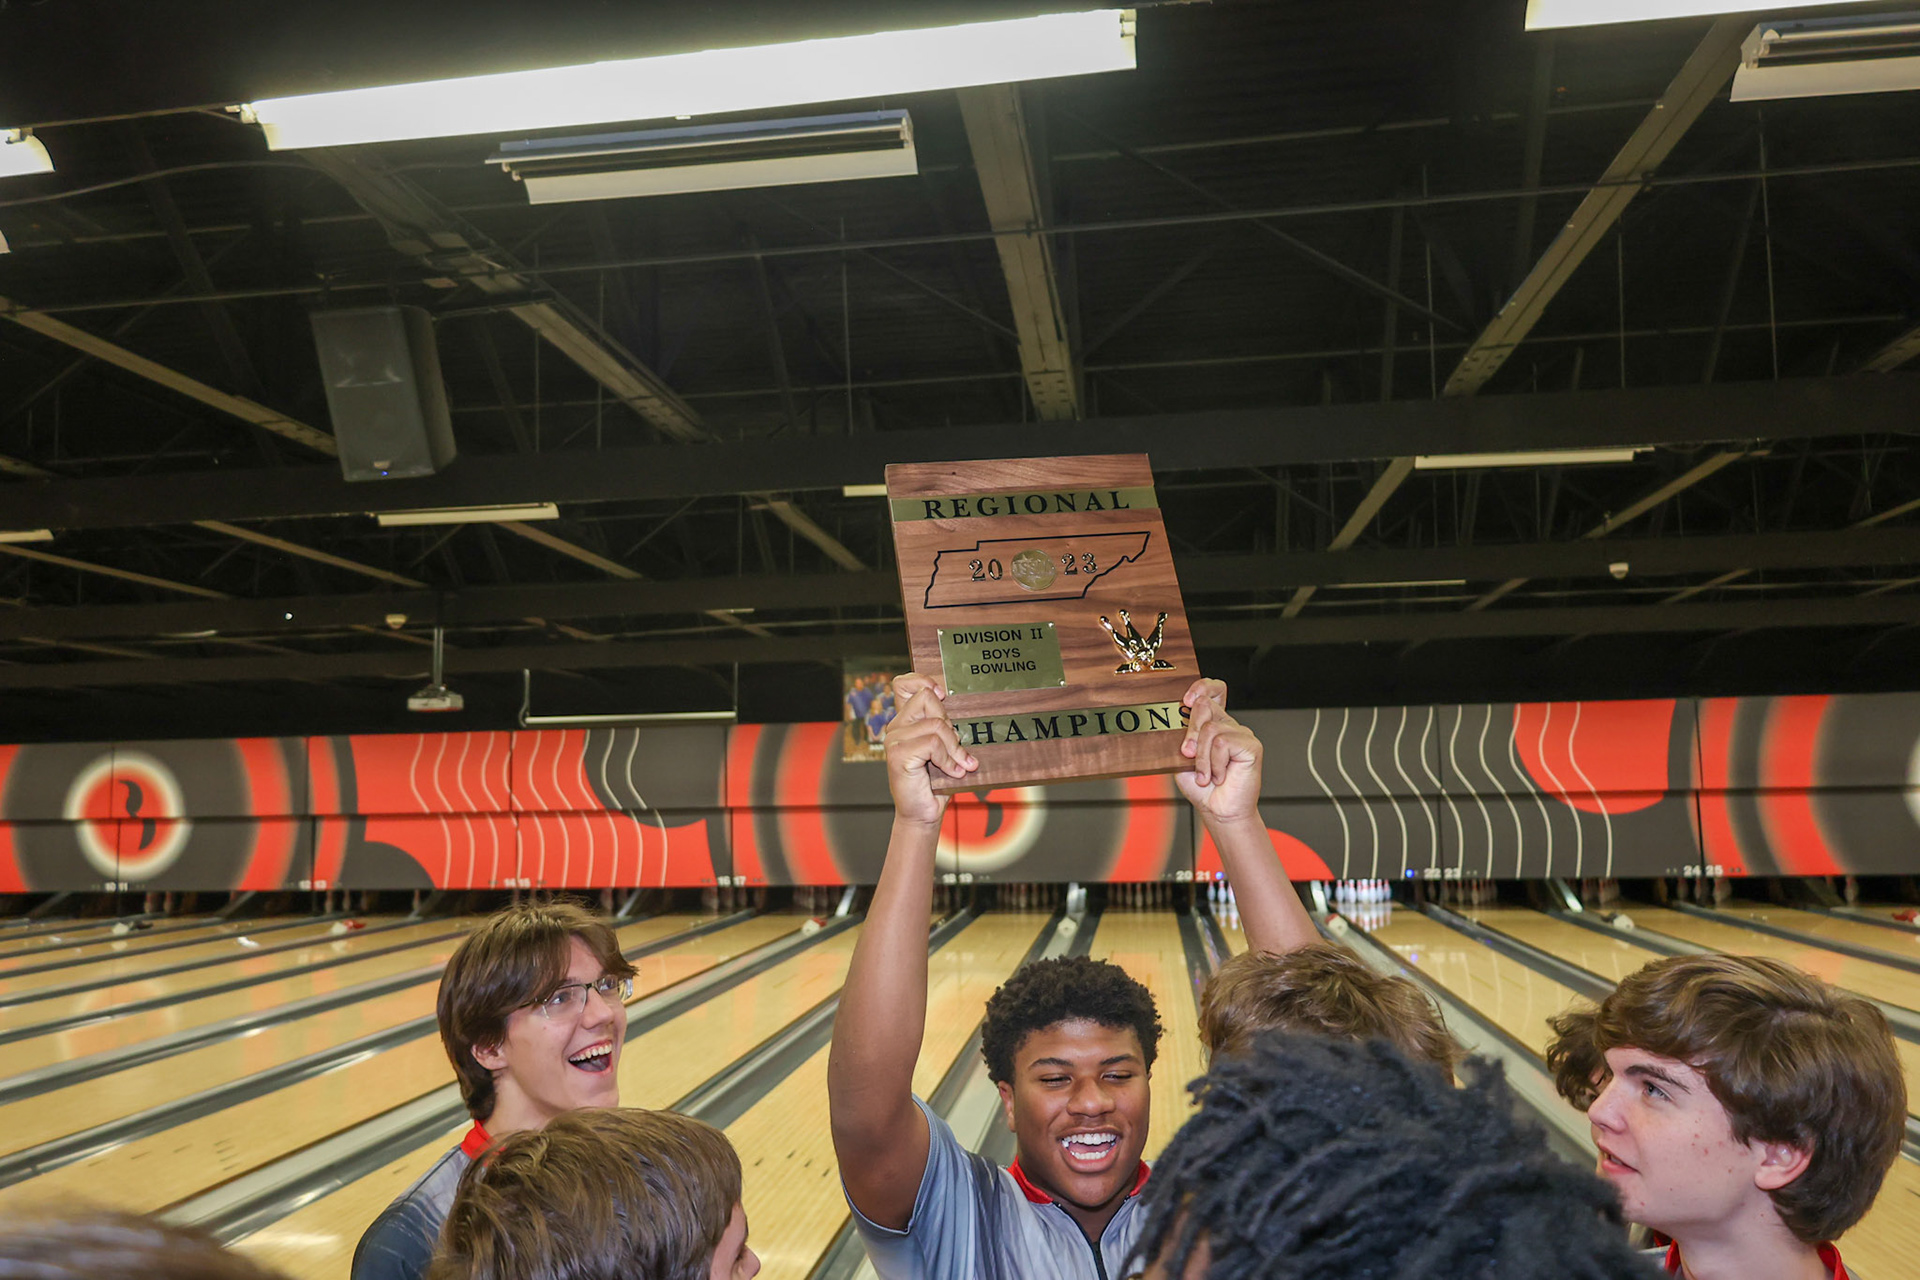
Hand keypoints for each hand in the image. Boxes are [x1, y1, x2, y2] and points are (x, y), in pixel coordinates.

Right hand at [884, 673, 975, 827]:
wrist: (924, 813)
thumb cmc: (937, 781)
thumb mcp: (946, 749)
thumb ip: (948, 728)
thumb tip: (971, 711)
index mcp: (905, 720)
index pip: (903, 684)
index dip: (923, 680)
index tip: (943, 693)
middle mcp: (896, 726)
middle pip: (928, 698)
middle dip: (951, 723)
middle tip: (958, 748)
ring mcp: (895, 739)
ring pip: (936, 725)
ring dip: (955, 748)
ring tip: (961, 765)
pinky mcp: (898, 754)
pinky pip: (933, 744)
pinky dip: (949, 760)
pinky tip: (953, 772)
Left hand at [1174, 678, 1261, 823]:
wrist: (1218, 810)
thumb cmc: (1201, 787)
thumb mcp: (1182, 758)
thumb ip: (1181, 737)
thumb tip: (1177, 718)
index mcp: (1214, 723)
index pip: (1213, 690)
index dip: (1201, 687)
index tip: (1185, 701)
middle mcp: (1229, 725)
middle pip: (1205, 705)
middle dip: (1190, 731)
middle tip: (1187, 754)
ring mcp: (1242, 734)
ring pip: (1210, 729)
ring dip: (1201, 758)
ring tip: (1205, 775)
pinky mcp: (1251, 746)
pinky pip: (1222, 743)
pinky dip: (1214, 764)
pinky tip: (1220, 776)